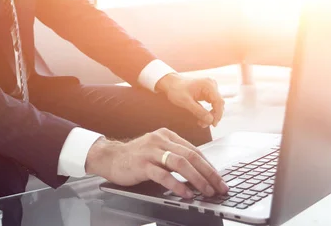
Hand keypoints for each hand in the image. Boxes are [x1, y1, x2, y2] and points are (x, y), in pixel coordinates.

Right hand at [85, 128, 227, 198]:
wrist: (111, 158)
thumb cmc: (137, 157)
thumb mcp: (158, 151)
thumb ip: (175, 156)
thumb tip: (199, 172)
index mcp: (167, 135)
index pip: (194, 150)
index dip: (209, 166)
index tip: (219, 179)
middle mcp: (161, 140)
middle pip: (191, 156)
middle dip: (209, 173)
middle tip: (220, 187)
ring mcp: (151, 151)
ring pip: (180, 163)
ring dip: (197, 179)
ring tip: (207, 191)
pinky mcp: (142, 164)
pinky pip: (163, 175)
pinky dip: (177, 185)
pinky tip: (186, 194)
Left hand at [156, 74, 224, 127]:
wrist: (171, 83)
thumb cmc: (176, 90)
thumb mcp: (185, 102)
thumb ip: (198, 111)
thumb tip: (210, 120)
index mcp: (208, 85)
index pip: (219, 101)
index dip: (218, 114)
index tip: (213, 124)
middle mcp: (211, 85)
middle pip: (219, 104)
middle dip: (213, 116)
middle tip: (204, 125)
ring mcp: (210, 88)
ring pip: (216, 105)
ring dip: (210, 115)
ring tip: (201, 123)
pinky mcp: (208, 92)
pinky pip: (212, 104)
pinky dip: (208, 112)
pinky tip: (201, 118)